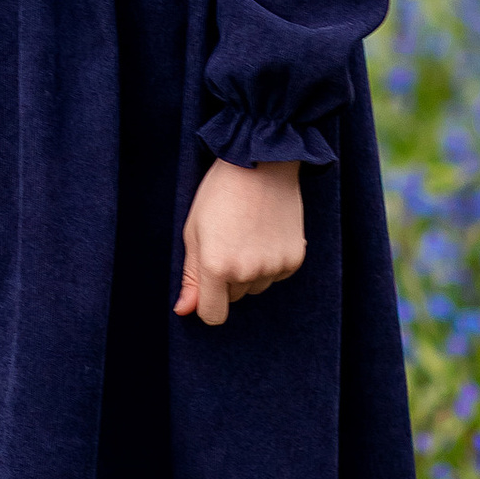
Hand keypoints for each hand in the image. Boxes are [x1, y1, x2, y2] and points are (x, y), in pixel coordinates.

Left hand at [176, 155, 304, 326]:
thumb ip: (191, 275)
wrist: (261, 162)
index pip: (213, 315)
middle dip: (228, 279)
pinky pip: (277, 275)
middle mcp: (247, 271)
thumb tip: (185, 310)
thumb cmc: (219, 194)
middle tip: (228, 240)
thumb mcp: (194, 232)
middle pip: (234, 298)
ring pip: (256, 287)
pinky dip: (271, 261)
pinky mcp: (294, 259)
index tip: (208, 285)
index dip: (207, 302)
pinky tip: (266, 233)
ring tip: (248, 233)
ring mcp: (274, 266)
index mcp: (216, 266)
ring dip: (250, 271)